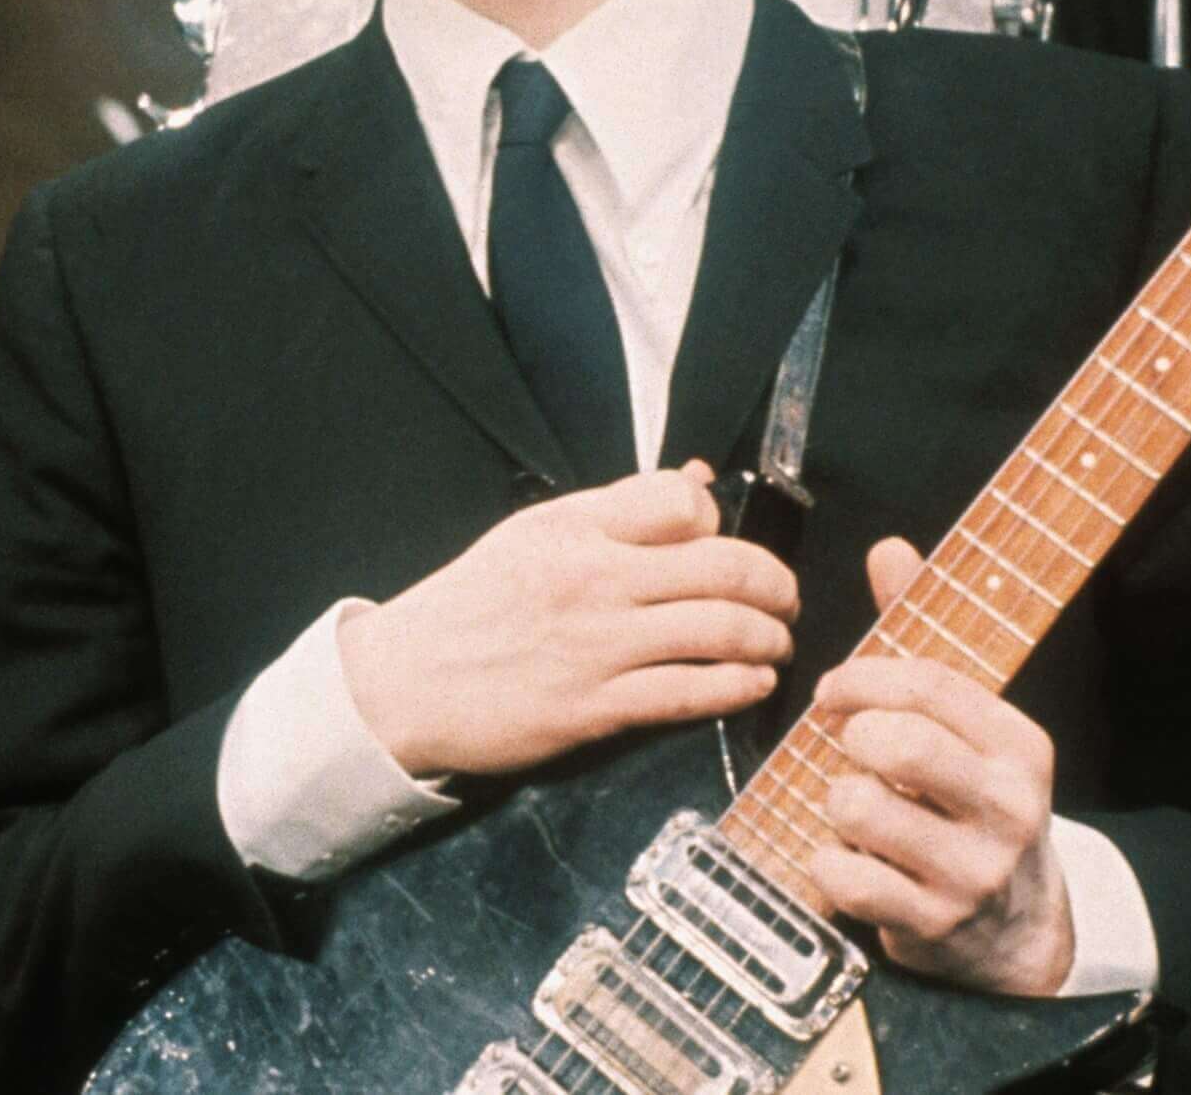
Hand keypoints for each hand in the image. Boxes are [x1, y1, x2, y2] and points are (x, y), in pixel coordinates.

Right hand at [338, 462, 796, 777]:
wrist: (403, 684)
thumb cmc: (474, 604)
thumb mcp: (537, 531)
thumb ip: (620, 508)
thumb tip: (701, 481)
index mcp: (579, 528)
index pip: (683, 502)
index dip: (720, 522)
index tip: (728, 544)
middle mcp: (596, 579)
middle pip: (723, 568)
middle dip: (776, 584)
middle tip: (787, 598)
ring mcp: (598, 646)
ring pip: (719, 631)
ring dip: (769, 637)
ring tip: (779, 641)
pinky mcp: (594, 709)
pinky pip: (690, 693)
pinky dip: (738, 686)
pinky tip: (755, 682)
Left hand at [808, 538, 1075, 995]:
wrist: (1019, 928)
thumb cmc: (972, 802)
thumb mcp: (967, 724)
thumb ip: (921, 636)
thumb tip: (888, 547)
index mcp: (1019, 746)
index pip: (930, 684)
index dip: (864, 675)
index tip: (833, 688)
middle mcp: (1007, 807)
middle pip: (899, 743)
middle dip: (851, 735)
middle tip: (844, 743)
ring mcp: (972, 871)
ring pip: (861, 808)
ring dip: (836, 800)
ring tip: (852, 806)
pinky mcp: (933, 924)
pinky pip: (844, 876)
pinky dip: (828, 862)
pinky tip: (848, 858)